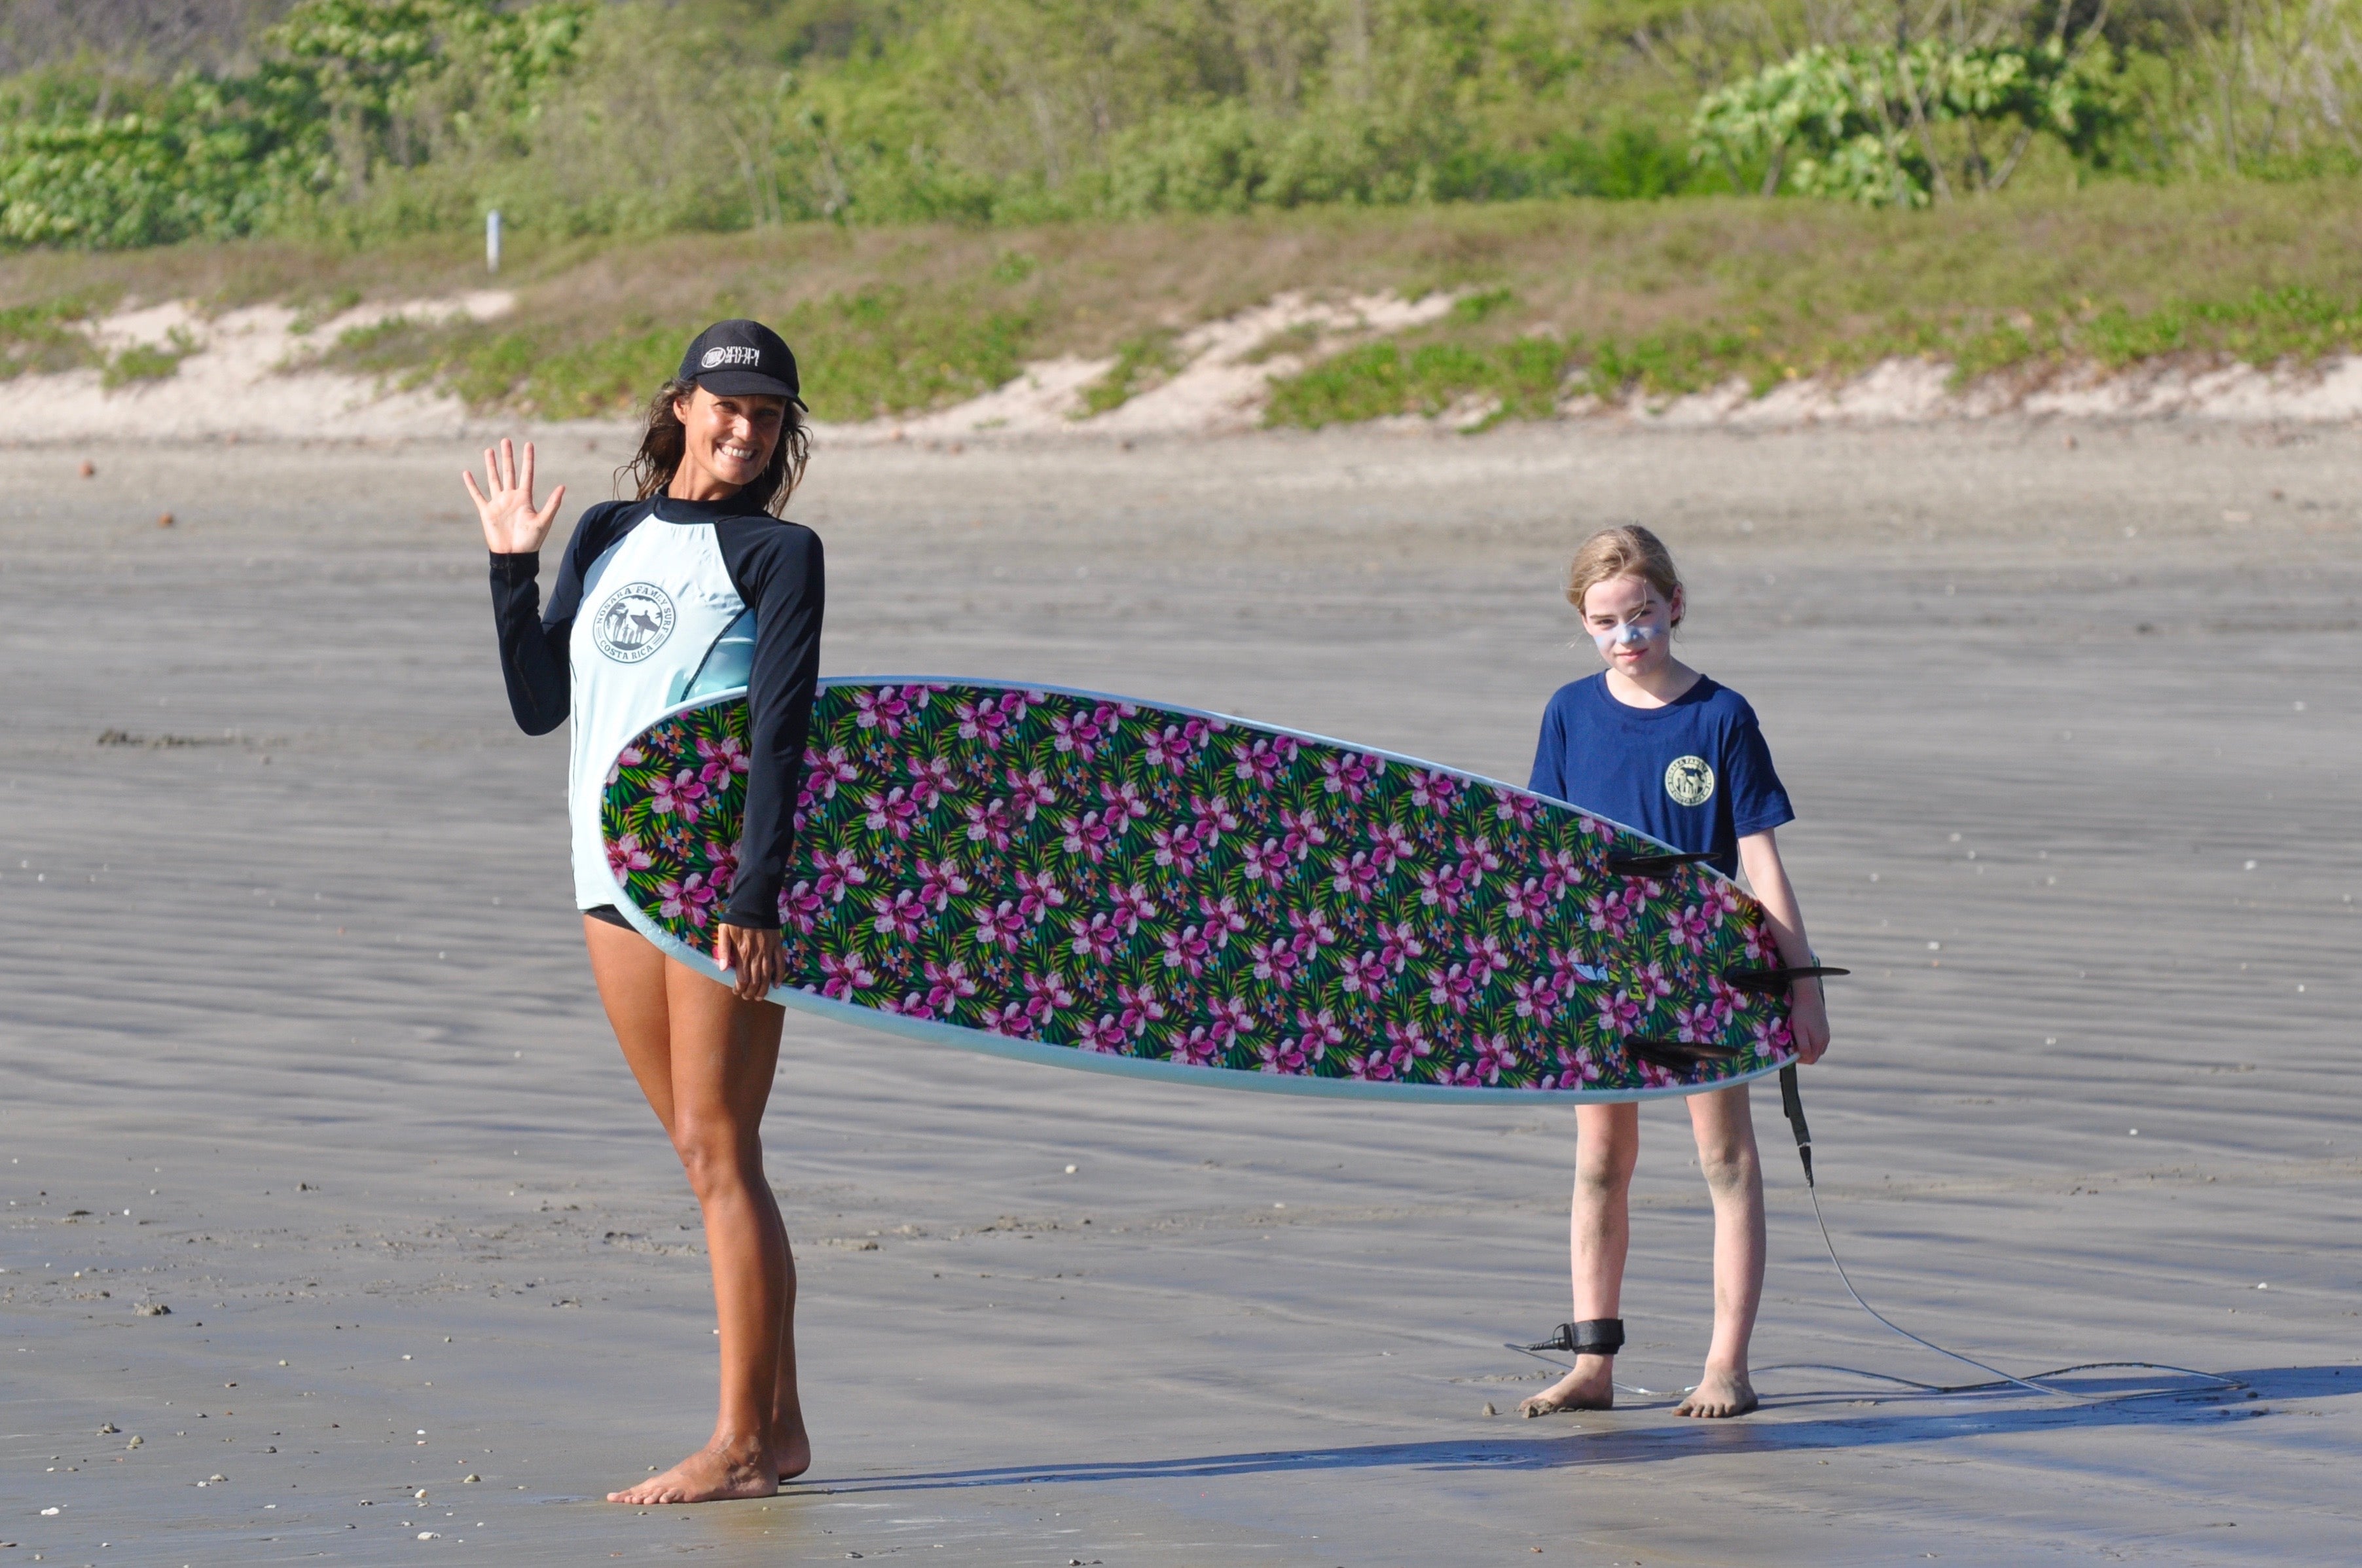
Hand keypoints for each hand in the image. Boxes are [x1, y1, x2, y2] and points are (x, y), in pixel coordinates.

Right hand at [463, 437, 565, 554]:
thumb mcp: (544, 521)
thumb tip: (562, 486)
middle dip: (508, 456)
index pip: (527, 474)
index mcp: (525, 498)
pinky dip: (471, 485)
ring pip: (494, 479)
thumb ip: (553, 504)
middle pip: (509, 472)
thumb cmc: (531, 541)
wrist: (515, 556)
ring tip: (489, 450)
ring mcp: (498, 503)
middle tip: (506, 440)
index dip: (528, 459)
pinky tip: (467, 473)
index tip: (528, 444)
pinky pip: (477, 495)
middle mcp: (511, 497)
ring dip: (491, 465)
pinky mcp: (487, 511)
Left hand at [714, 921, 782, 1001]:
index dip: (740, 988)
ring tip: (760, 997)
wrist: (755, 903)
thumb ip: (722, 950)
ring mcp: (768, 951)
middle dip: (751, 992)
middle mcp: (756, 954)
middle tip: (747, 997)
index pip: (742, 978)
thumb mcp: (724, 931)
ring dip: (764, 989)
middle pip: (755, 980)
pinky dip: (779, 976)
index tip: (737, 992)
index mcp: (742, 952)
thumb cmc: (736, 918)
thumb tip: (722, 970)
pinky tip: (777, 985)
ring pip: (767, 975)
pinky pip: (780, 964)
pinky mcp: (777, 946)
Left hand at [1788, 979, 1830, 1065]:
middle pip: (1815, 1055)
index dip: (1799, 1059)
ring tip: (1797, 1041)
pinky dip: (1811, 1042)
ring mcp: (1826, 1033)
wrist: (1808, 995)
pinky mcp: (1825, 1028)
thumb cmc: (1801, 1013)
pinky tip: (1804, 1035)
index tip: (1791, 1052)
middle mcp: (1825, 1040)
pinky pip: (1819, 1041)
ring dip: (1808, 1048)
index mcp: (1819, 1042)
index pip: (1811, 1059)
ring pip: (1817, 1048)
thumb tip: (1805, 1058)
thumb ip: (1803, 1046)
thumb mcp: (1799, 1030)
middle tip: (1792, 1046)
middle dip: (1803, 1054)